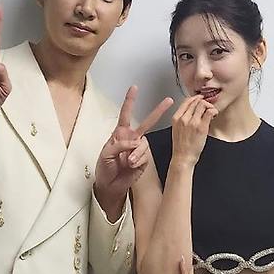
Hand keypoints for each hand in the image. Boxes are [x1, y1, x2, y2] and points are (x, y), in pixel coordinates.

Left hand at [93, 85, 173, 210]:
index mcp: (119, 134)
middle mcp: (131, 139)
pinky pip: (144, 156)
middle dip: (158, 111)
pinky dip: (137, 161)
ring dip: (135, 154)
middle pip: (147, 122)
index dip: (130, 101)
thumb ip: (119, 145)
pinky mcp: (143, 160)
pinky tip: (131, 166)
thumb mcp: (106, 154)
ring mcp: (138, 149)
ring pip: (143, 145)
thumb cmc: (104, 168)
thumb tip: (135, 143)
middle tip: (168, 101)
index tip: (135, 88)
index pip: (125, 114)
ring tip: (127, 163)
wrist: (110, 186)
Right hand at [169, 95, 215, 167]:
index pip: (186, 101)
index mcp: (176, 118)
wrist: (183, 158)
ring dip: (210, 106)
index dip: (195, 98)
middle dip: (204, 102)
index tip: (200, 99)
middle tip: (208, 106)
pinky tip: (214, 115)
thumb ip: (182, 119)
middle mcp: (183, 118)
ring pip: (203, 105)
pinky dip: (214, 111)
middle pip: (195, 101)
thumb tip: (192, 112)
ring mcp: (192, 122)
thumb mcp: (177, 129)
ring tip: (212, 112)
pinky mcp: (201, 127)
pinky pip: (209, 112)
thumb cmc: (181, 147)